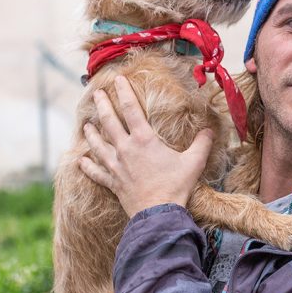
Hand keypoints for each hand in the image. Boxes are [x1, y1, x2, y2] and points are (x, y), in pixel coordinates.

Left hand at [79, 75, 213, 217]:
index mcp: (144, 139)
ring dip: (91, 134)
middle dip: (102, 105)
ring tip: (86, 124)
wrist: (158, 213)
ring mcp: (116, 166)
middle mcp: (126, 149)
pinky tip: (81, 161)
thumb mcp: (194, 162)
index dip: (124, 91)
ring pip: (98, 145)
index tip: (118, 79)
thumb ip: (202, 144)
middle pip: (109, 122)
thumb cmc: (175, 186)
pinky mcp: (113, 182)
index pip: (131, 108)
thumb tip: (210, 130)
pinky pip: (96, 172)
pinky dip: (88, 166)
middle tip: (96, 93)